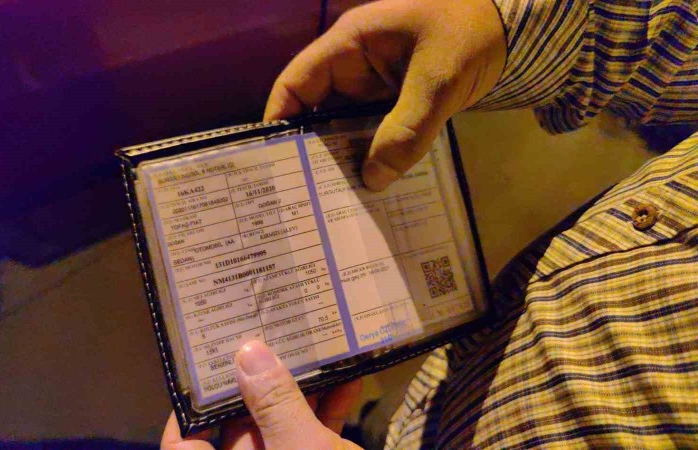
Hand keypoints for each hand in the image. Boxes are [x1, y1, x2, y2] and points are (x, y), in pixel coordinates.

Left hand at [161, 340, 362, 448]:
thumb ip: (276, 406)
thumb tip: (247, 354)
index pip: (183, 448)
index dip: (189, 412)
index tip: (205, 368)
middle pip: (239, 432)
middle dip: (257, 386)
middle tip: (268, 337)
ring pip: (281, 432)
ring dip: (300, 395)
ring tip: (312, 350)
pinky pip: (313, 443)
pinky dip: (328, 416)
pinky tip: (348, 383)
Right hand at [264, 0, 505, 190]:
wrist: (517, 28)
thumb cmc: (470, 34)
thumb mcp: (437, 81)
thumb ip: (407, 130)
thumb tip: (373, 180)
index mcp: (351, 43)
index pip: (297, 81)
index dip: (279, 118)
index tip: (273, 161)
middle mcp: (355, 64)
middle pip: (317, 109)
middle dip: (312, 148)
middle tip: (304, 194)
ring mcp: (376, 83)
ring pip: (346, 124)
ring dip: (344, 155)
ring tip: (333, 198)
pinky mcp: (397, 99)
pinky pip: (375, 129)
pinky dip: (372, 153)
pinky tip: (371, 183)